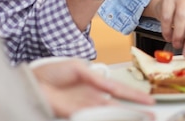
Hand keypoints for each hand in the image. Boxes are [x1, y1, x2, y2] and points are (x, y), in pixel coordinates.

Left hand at [31, 59, 154, 118]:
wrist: (32, 81)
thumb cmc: (51, 72)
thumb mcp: (78, 68)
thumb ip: (97, 79)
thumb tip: (112, 88)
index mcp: (94, 84)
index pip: (119, 91)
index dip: (135, 96)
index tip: (149, 101)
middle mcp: (92, 98)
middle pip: (118, 106)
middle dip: (135, 111)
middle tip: (152, 116)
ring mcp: (85, 107)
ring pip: (110, 113)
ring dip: (126, 116)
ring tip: (143, 118)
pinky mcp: (75, 114)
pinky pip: (96, 116)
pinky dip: (109, 116)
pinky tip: (120, 116)